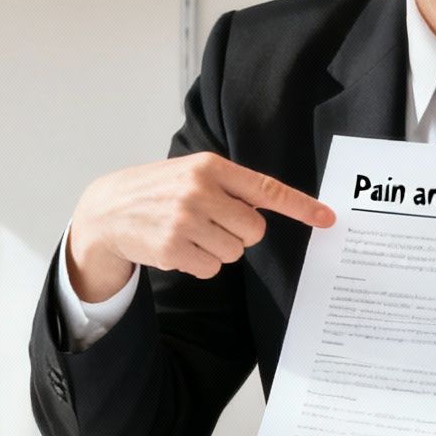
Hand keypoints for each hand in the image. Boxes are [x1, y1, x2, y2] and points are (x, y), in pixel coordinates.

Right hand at [67, 152, 335, 300]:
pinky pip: (211, 268)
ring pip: (234, 252)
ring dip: (217, 249)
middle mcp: (200, 191)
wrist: (107, 210)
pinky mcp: (173, 248)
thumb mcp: (191, 173)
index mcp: (210, 167)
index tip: (328, 218)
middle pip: (254, 230)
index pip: (266, 188)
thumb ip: (229, 186)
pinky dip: (200, 263)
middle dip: (240, 233)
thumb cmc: (157, 190)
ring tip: (188, 233)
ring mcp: (185, 220)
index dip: (300, 205)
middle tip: (212, 224)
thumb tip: (266, 210)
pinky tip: (177, 247)